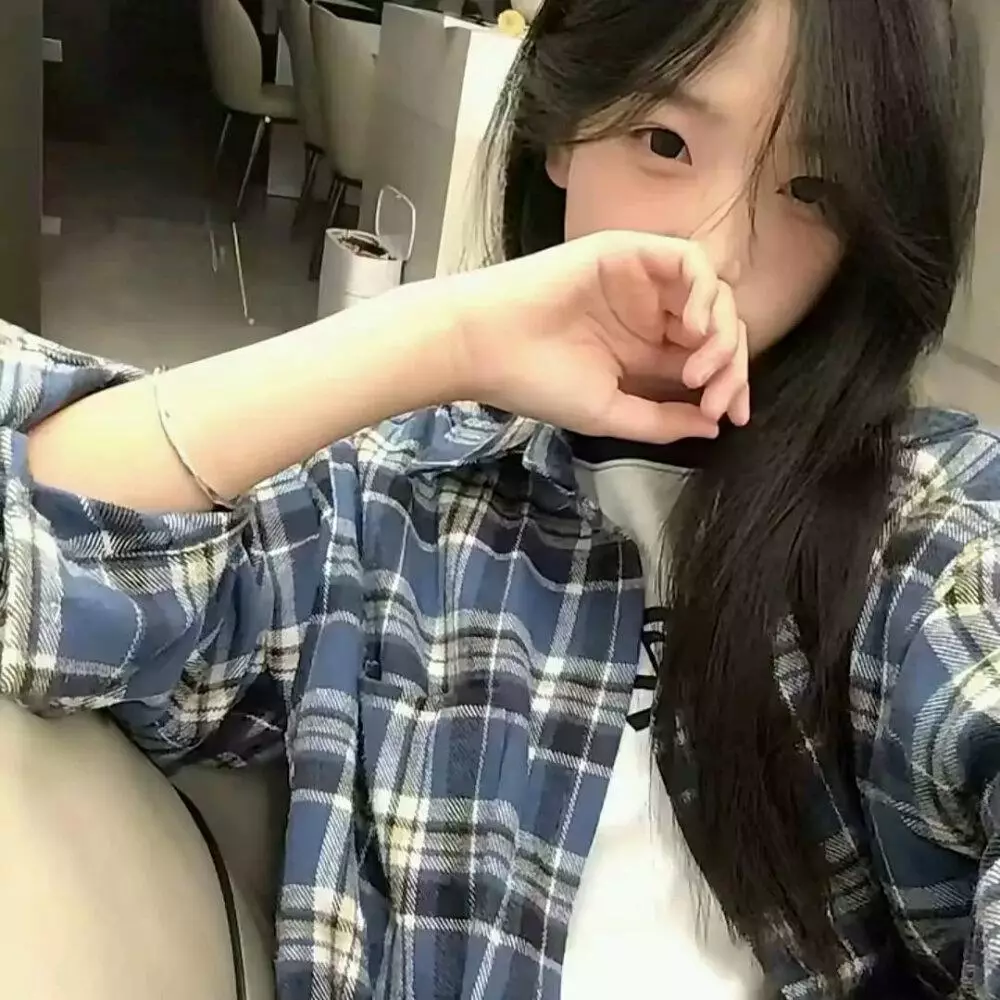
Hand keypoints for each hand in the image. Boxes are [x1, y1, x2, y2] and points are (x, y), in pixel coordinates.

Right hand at [447, 230, 749, 443]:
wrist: (487, 345)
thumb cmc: (537, 382)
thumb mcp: (608, 412)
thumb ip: (662, 421)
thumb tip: (714, 426)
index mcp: (643, 352)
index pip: (706, 361)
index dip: (729, 386)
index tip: (731, 417)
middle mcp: (649, 314)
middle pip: (718, 328)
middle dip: (730, 365)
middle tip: (716, 396)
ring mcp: (642, 282)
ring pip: (713, 294)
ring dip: (720, 331)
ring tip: (701, 367)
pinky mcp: (630, 252)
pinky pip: (689, 261)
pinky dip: (704, 291)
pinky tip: (692, 326)